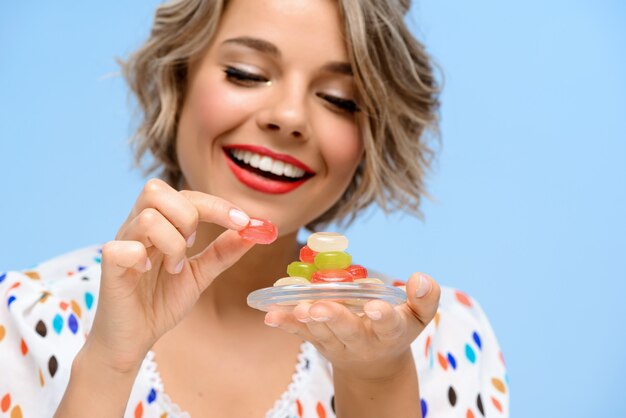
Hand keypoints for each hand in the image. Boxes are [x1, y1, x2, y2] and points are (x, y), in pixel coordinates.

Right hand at [87, 179, 254, 372]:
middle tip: (193, 245)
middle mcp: (137, 227)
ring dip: (172, 244)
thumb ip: (222, 252)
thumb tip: (253, 231)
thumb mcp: (199, 275)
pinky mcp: (109, 266)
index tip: (244, 222)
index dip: (217, 204)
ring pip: (148, 218)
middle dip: (188, 215)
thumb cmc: (161, 302)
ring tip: (173, 267)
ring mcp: (121, 243)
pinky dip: (142, 259)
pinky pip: (123, 248)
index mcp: (159, 224)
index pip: (186, 195)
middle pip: (156, 190)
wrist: (134, 339)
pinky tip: (148, 273)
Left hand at [264, 273, 439, 379]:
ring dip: (305, 320)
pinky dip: (285, 324)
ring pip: (320, 332)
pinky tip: (271, 314)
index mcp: (390, 333)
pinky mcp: (318, 341)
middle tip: (318, 307)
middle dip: (334, 318)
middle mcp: (362, 341)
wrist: (373, 364)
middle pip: (348, 330)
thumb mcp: (418, 317)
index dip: (382, 316)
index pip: (389, 325)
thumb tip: (420, 277)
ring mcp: (337, 343)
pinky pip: (301, 332)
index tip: (374, 305)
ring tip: (293, 308)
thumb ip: (426, 298)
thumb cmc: (396, 330)